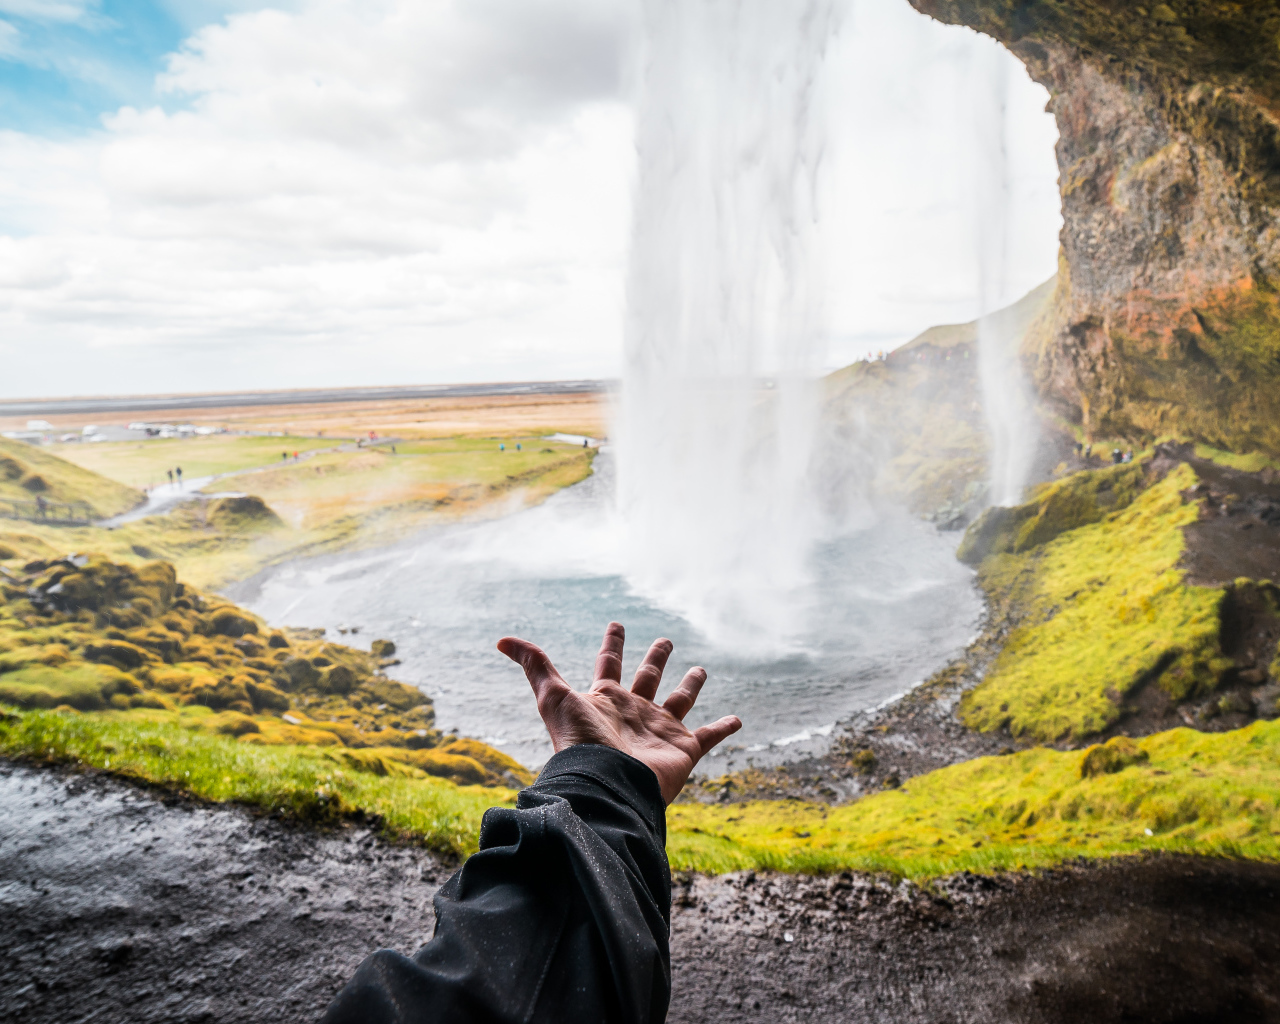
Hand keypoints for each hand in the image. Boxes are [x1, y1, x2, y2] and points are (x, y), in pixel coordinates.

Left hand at [498, 622, 741, 803]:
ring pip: (679, 701)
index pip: (609, 663)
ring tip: (700, 670)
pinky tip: (737, 719)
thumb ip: (534, 665)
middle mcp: (633, 711)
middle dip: (656, 658)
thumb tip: (502, 639)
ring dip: (690, 685)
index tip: (617, 624)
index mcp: (606, 698)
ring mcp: (659, 730)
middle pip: (647, 678)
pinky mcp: (682, 749)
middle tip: (666, 639)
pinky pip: (708, 736)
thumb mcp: (553, 696)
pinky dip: (723, 728)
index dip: (612, 642)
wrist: (609, 784)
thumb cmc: (581, 742)